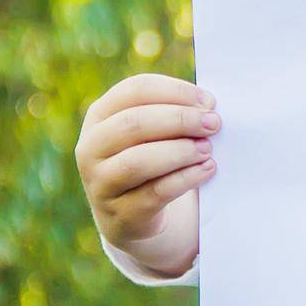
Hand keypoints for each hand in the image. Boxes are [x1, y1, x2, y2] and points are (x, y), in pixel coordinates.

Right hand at [74, 73, 218, 253]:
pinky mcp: (122, 214)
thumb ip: (172, 113)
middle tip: (213, 123)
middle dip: (180, 119)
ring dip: (180, 151)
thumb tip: (208, 106)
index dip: (174, 91)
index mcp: (100, 116)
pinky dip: (186, 178)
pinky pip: (155, 192)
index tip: (208, 101)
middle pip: (133, 123)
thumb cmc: (151, 159)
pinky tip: (207, 169)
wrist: (134, 215)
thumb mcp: (151, 133)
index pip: (134, 90)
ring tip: (207, 149)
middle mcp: (91, 147)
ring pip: (138, 161)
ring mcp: (101, 183)